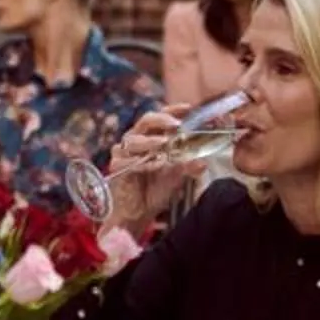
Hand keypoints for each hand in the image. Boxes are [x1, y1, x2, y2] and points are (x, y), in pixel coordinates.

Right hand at [103, 113, 190, 229]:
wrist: (140, 212)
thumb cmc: (156, 190)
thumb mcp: (177, 177)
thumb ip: (188, 167)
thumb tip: (203, 163)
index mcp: (151, 137)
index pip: (161, 117)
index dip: (173, 109)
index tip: (188, 108)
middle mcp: (136, 140)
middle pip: (146, 121)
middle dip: (161, 120)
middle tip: (175, 125)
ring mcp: (124, 152)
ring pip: (134, 139)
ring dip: (151, 141)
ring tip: (164, 144)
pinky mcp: (116, 166)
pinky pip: (126, 160)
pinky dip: (142, 162)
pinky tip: (154, 165)